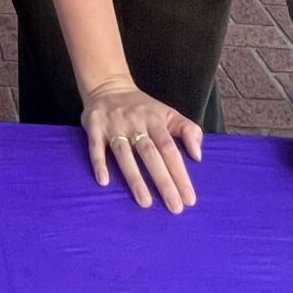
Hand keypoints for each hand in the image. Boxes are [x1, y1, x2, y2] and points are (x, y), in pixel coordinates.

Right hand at [79, 80, 201, 211]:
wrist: (108, 85)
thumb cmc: (143, 107)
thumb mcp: (168, 113)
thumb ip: (188, 130)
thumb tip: (198, 156)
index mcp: (155, 120)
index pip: (170, 149)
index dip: (180, 173)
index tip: (189, 199)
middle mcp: (135, 122)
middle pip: (150, 154)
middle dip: (163, 182)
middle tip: (174, 208)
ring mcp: (114, 125)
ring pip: (125, 154)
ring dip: (135, 178)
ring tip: (145, 203)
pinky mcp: (94, 126)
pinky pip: (96, 146)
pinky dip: (99, 163)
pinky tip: (104, 182)